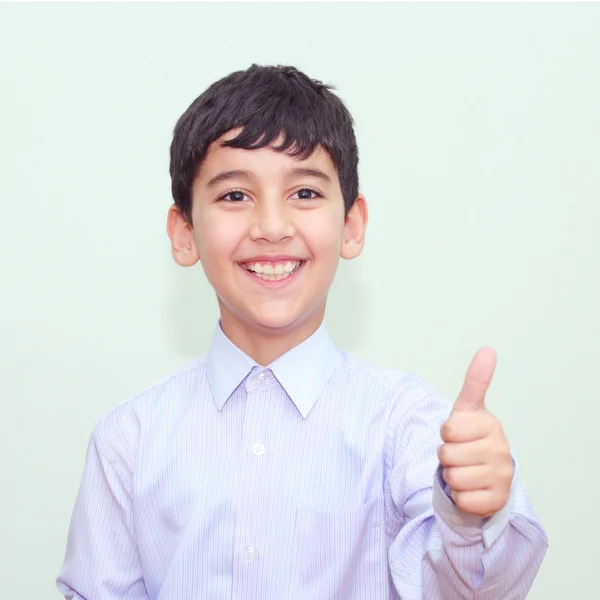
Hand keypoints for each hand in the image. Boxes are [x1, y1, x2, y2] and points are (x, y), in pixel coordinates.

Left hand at [437, 348, 513, 517]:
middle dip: (447, 456)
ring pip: (454, 478)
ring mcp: (502, 476)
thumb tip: (487, 349)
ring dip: (452, 476)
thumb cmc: (470, 438)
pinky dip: (461, 496)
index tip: (458, 434)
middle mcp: (501, 449)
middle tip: (460, 454)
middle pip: (447, 455)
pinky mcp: (497, 500)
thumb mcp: (468, 408)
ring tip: (465, 469)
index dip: (446, 434)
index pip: (448, 430)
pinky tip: (471, 488)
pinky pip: (463, 499)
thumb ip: (476, 381)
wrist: (485, 473)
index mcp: (491, 424)